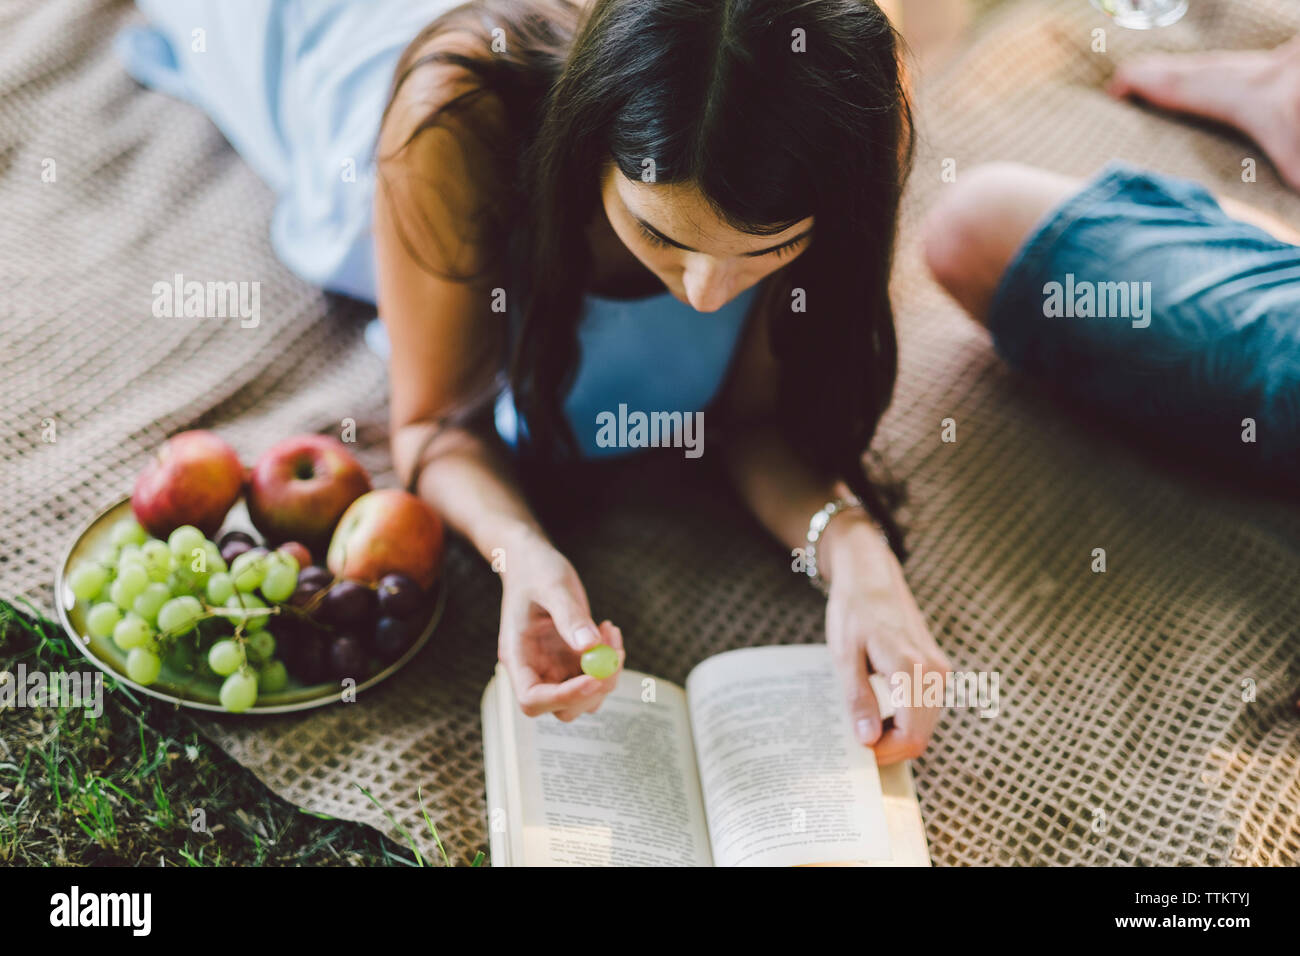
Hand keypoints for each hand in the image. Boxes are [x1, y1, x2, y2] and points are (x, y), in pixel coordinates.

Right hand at [496, 529, 624, 721]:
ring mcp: (555, 669)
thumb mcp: (552, 586)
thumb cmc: (535, 571)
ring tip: (610, 632)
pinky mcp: (573, 662)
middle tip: (614, 654)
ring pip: (585, 699)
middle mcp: (535, 670)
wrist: (533, 562)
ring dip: (608, 675)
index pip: (532, 698)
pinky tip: (609, 631)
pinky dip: (610, 662)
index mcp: (517, 656)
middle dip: (594, 688)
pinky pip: (597, 679)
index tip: (593, 678)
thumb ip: (570, 617)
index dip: (563, 697)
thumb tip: (591, 646)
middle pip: (563, 707)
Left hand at [822, 512, 950, 764]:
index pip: (911, 736)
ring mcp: (940, 672)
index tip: (858, 749)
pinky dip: (904, 720)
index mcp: (911, 670)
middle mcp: (934, 673)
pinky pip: (926, 710)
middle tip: (856, 736)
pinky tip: (879, 710)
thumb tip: (867, 740)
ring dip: (896, 734)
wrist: (872, 578)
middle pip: (920, 736)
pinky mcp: (938, 671)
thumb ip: (857, 698)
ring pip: (924, 726)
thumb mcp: (844, 655)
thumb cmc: (854, 612)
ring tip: (865, 720)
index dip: (885, 753)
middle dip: (889, 746)